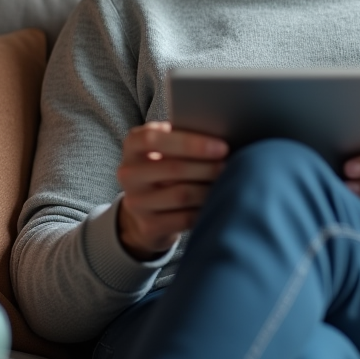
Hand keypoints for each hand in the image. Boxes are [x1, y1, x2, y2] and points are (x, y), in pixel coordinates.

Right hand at [116, 121, 227, 260]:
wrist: (147, 206)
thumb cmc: (167, 165)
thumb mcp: (167, 147)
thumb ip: (184, 136)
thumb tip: (222, 133)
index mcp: (133, 145)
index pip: (154, 139)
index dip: (190, 143)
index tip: (222, 147)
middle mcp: (128, 173)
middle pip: (173, 168)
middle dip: (208, 167)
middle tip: (231, 165)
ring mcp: (136, 202)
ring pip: (182, 195)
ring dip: (209, 188)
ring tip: (228, 182)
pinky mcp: (148, 226)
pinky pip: (185, 218)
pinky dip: (205, 209)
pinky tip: (218, 202)